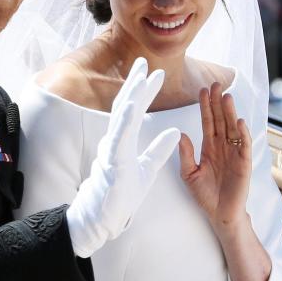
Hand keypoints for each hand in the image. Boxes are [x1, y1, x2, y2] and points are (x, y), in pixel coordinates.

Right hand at [66, 58, 180, 257]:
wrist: (104, 218)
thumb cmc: (121, 195)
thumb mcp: (147, 169)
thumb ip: (159, 150)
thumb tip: (176, 131)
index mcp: (123, 141)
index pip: (134, 111)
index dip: (143, 91)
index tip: (154, 73)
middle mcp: (115, 141)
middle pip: (124, 107)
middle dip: (134, 84)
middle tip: (143, 62)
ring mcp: (112, 151)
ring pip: (121, 119)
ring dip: (131, 96)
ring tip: (140, 77)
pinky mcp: (113, 164)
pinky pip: (119, 139)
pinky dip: (125, 121)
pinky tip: (131, 106)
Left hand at [179, 82, 251, 236]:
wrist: (219, 214)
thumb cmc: (204, 195)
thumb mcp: (189, 174)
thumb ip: (185, 154)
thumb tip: (181, 134)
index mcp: (209, 147)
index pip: (207, 121)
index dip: (205, 106)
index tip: (201, 90)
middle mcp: (223, 147)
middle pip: (221, 120)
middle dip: (218, 102)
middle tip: (215, 83)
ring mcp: (234, 153)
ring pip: (232, 128)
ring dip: (230, 113)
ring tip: (226, 96)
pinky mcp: (244, 164)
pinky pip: (243, 145)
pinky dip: (242, 133)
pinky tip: (239, 121)